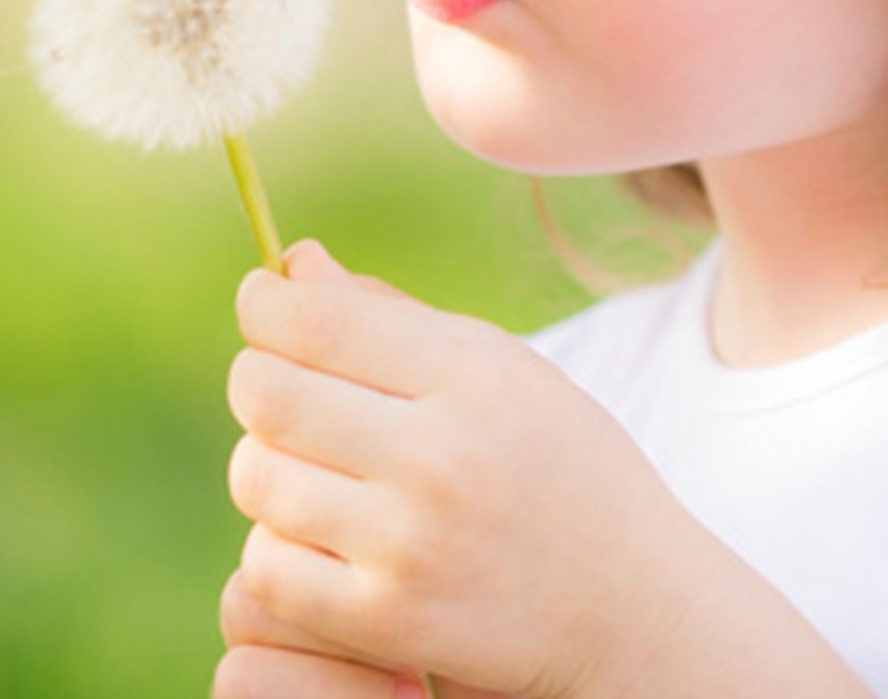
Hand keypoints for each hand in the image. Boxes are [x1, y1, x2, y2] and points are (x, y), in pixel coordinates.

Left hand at [221, 238, 700, 697]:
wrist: (633, 608)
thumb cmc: (560, 465)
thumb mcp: (499, 366)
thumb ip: (390, 316)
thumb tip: (291, 266)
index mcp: (472, 374)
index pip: (316, 321)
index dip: (263, 302)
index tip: (260, 300)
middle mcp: (439, 455)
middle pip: (270, 396)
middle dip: (254, 376)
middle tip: (273, 379)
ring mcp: (410, 544)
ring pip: (258, 479)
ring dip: (263, 461)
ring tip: (304, 460)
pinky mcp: (389, 621)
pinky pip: (269, 567)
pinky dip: (276, 543)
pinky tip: (317, 531)